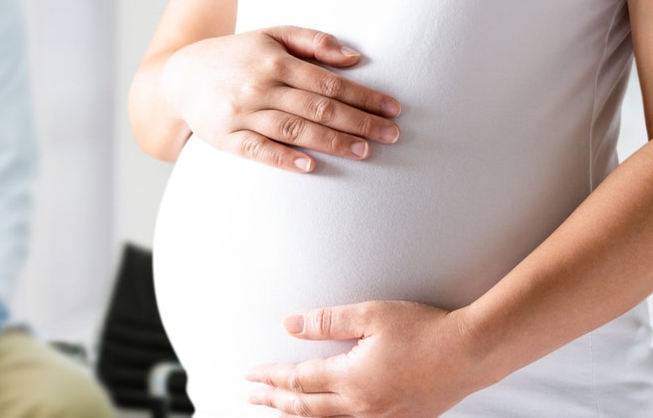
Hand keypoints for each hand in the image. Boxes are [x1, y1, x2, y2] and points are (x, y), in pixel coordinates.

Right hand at [161, 26, 401, 171]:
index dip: (364, 96)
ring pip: (294, 130)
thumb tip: (355, 58)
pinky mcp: (226, 139)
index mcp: (274, 59)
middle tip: (392, 135)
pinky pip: (259, 151)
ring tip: (365, 151)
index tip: (393, 109)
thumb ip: (312, 41)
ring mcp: (241, 114)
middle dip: (359, 122)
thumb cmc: (235, 56)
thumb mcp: (270, 35)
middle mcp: (259, 86)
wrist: (179, 78)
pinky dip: (284, 158)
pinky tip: (310, 166)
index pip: (329, 82)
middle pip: (318, 108)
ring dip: (332, 142)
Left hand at [246, 302, 488, 416]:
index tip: (250, 374)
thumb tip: (291, 326)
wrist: (473, 352)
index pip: (297, 380)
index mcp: (352, 379)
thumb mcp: (371, 315)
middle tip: (252, 395)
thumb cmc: (426, 330)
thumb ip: (327, 321)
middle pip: (306, 407)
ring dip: (298, 415)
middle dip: (275, 400)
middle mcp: (362, 405)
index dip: (270, 377)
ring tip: (279, 410)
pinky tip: (329, 417)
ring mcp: (382, 417)